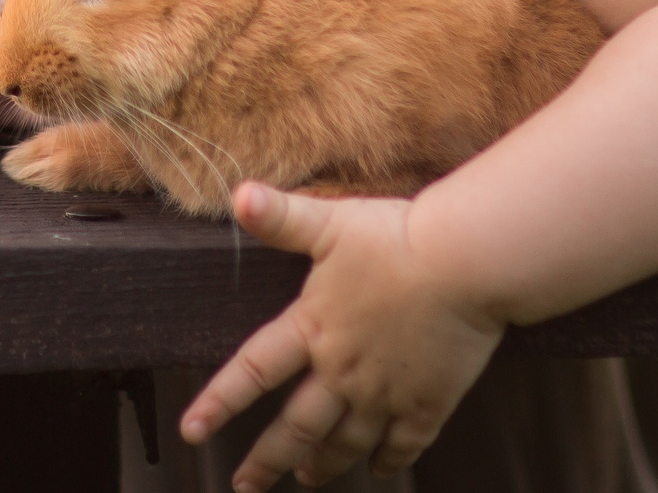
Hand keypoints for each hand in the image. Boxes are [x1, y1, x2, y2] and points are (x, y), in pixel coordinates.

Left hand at [181, 184, 503, 489]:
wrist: (465, 264)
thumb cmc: (397, 238)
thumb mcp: (330, 223)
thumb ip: (281, 217)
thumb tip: (236, 193)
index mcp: (313, 329)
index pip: (253, 371)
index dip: (219, 402)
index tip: (192, 430)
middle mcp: (342, 371)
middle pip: (297, 426)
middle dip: (268, 459)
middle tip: (245, 485)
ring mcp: (386, 393)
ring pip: (346, 442)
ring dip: (323, 464)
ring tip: (307, 478)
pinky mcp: (428, 402)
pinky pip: (404, 444)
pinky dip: (389, 461)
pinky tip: (380, 470)